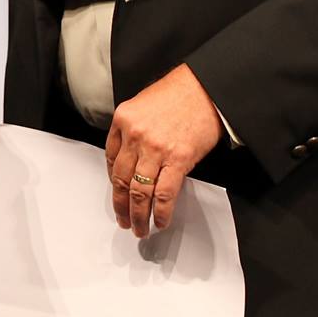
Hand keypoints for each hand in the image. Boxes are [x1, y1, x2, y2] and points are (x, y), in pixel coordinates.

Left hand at [104, 64, 222, 237]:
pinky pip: (164, 193)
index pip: (111, 158)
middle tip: (123, 220)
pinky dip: (161, 211)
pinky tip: (160, 221)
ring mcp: (155, 149)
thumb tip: (131, 160)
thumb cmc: (178, 94)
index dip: (113, 180)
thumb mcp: (143, 104)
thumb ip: (132, 130)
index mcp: (123, 120)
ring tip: (139, 228)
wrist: (206, 88)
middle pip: (121, 179)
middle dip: (120, 205)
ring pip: (140, 191)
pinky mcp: (178, 159)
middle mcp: (135, 136)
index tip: (117, 193)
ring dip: (138, 214)